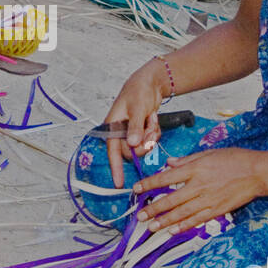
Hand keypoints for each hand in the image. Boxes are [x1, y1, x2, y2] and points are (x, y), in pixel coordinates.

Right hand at [102, 60, 169, 187]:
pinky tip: (153, 119)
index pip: (112, 151)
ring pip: (143, 147)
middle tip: (150, 129)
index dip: (115, 168)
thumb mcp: (137, 108)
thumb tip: (132, 144)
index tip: (118, 184)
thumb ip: (135, 127)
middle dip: (144, 143)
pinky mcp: (141, 132)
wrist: (150, 83)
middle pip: (132, 152)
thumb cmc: (138, 92)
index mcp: (112, 127)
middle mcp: (120, 132)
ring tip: (152, 120)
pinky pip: (150, 141)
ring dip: (151, 137)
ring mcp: (132, 133)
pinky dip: (155, 132)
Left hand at [132, 148, 264, 232]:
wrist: (257, 172)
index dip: (149, 184)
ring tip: (151, 227)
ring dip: (165, 221)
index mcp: (195, 169)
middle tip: (140, 215)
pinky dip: (184, 226)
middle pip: (171, 199)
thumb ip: (187, 160)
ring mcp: (208, 200)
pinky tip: (172, 231)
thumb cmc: (234, 159)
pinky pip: (197, 220)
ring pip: (182, 213)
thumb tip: (169, 164)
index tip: (136, 189)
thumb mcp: (209, 153)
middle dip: (153, 208)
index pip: (166, 178)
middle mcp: (199, 185)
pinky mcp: (217, 210)